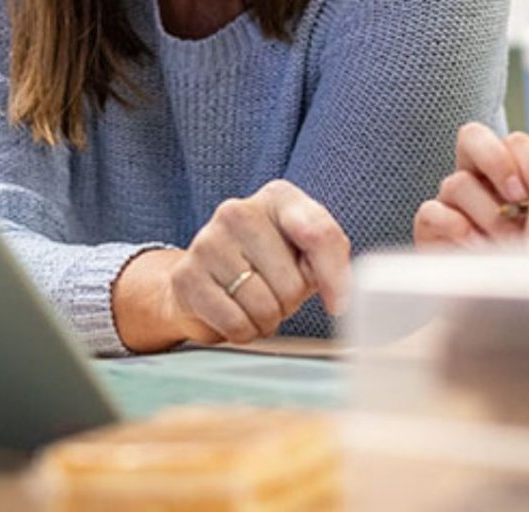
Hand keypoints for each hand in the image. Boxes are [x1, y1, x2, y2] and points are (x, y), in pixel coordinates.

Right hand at [112, 180, 350, 351]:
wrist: (205, 279)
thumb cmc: (267, 264)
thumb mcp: (304, 252)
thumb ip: (330, 258)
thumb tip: (341, 296)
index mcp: (277, 197)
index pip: (319, 234)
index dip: (334, 277)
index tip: (338, 304)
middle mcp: (237, 210)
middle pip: (291, 283)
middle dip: (289, 301)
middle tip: (275, 291)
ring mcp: (207, 241)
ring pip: (263, 307)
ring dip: (266, 319)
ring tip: (254, 302)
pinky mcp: (187, 277)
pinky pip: (236, 324)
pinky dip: (243, 332)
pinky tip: (235, 313)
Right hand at [414, 122, 528, 248]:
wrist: (499, 297)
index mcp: (508, 171)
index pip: (513, 140)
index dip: (528, 159)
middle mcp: (473, 175)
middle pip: (472, 136)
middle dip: (499, 163)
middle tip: (520, 199)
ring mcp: (448, 197)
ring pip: (457, 181)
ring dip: (488, 213)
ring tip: (508, 241)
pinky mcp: (429, 223)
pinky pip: (432, 211)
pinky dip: (456, 228)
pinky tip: (478, 246)